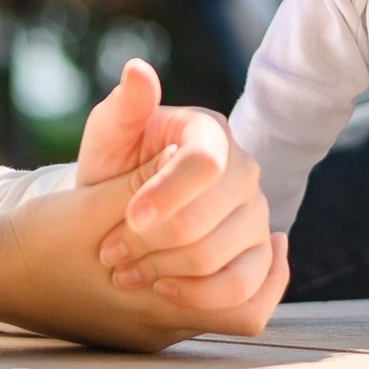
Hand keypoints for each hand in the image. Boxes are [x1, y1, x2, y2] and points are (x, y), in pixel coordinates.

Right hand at [0, 157, 290, 351]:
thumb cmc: (40, 237)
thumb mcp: (98, 196)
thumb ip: (151, 169)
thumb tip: (189, 127)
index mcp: (156, 302)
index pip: (242, 302)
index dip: (267, 268)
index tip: (276, 234)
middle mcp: (155, 326)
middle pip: (234, 309)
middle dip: (243, 260)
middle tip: (255, 228)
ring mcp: (140, 330)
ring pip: (213, 313)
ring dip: (226, 273)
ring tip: (235, 235)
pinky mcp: (129, 324)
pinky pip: (185, 311)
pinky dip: (199, 282)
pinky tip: (190, 247)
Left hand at [79, 60, 278, 310]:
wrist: (127, 211)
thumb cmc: (117, 167)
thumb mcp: (109, 137)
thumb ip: (123, 108)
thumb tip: (137, 70)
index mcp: (212, 132)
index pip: (206, 164)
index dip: (166, 195)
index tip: (129, 216)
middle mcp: (247, 171)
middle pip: (211, 219)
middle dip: (152, 242)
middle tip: (110, 253)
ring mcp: (258, 217)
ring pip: (224, 259)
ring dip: (168, 273)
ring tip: (129, 272)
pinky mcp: (258, 259)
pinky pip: (245, 292)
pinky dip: (201, 299)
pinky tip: (166, 289)